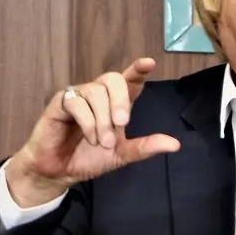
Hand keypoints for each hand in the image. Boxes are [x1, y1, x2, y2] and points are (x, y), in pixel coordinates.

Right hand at [6, 58, 180, 206]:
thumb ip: (146, 147)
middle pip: (112, 79)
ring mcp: (78, 96)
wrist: (60, 172)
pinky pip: (76, 103)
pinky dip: (87, 122)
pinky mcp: (59, 103)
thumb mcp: (122, 154)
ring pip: (95, 92)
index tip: (149, 63)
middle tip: (122, 123)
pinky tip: (90, 138)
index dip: (138, 70)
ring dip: (103, 119)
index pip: (129, 81)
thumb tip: (175, 145)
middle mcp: (97, 95)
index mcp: (115, 103)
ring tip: (103, 142)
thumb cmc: (90, 158)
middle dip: (120, 100)